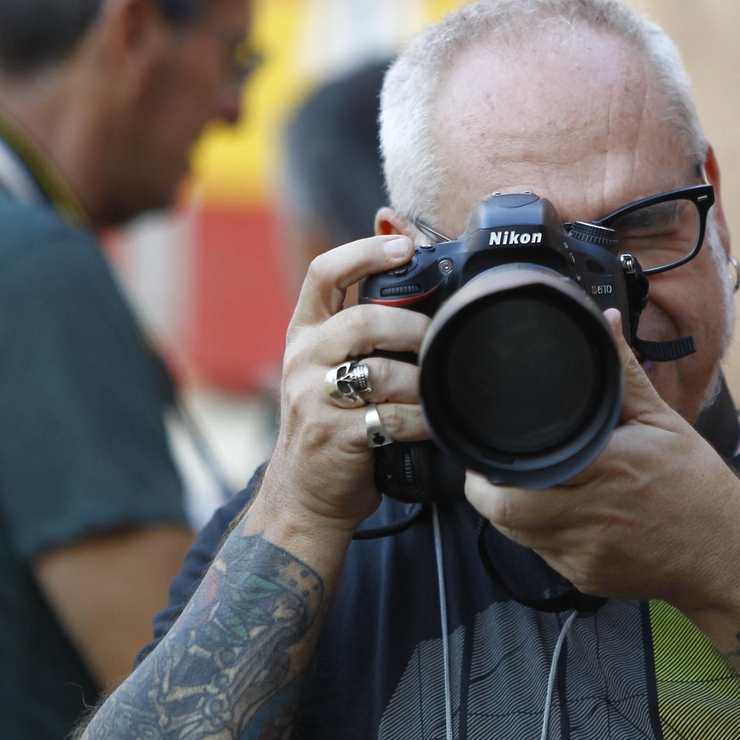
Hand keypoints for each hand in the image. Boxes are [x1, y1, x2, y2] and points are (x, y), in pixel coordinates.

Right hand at [254, 236, 431, 532]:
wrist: (304, 494)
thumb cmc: (333, 420)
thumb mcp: (333, 364)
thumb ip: (363, 323)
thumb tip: (408, 261)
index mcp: (306, 333)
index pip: (323, 274)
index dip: (365, 252)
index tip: (404, 245)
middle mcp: (303, 359)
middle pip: (361, 322)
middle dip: (411, 327)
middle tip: (436, 339)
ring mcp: (312, 398)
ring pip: (379, 372)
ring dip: (420, 380)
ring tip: (436, 388)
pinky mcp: (332, 435)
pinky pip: (389, 417)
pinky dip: (420, 420)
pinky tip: (430, 424)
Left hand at [464, 310, 739, 612]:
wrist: (726, 555)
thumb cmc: (698, 485)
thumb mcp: (664, 422)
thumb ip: (626, 374)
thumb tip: (606, 321)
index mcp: (608, 467)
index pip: (525, 472)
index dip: (495, 464)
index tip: (488, 447)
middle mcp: (592, 514)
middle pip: (507, 512)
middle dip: (484, 493)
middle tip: (484, 472)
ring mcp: (586, 553)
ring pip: (518, 537)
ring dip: (507, 514)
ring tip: (513, 488)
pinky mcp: (587, 578)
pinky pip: (543, 556)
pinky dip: (538, 535)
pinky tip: (553, 515)